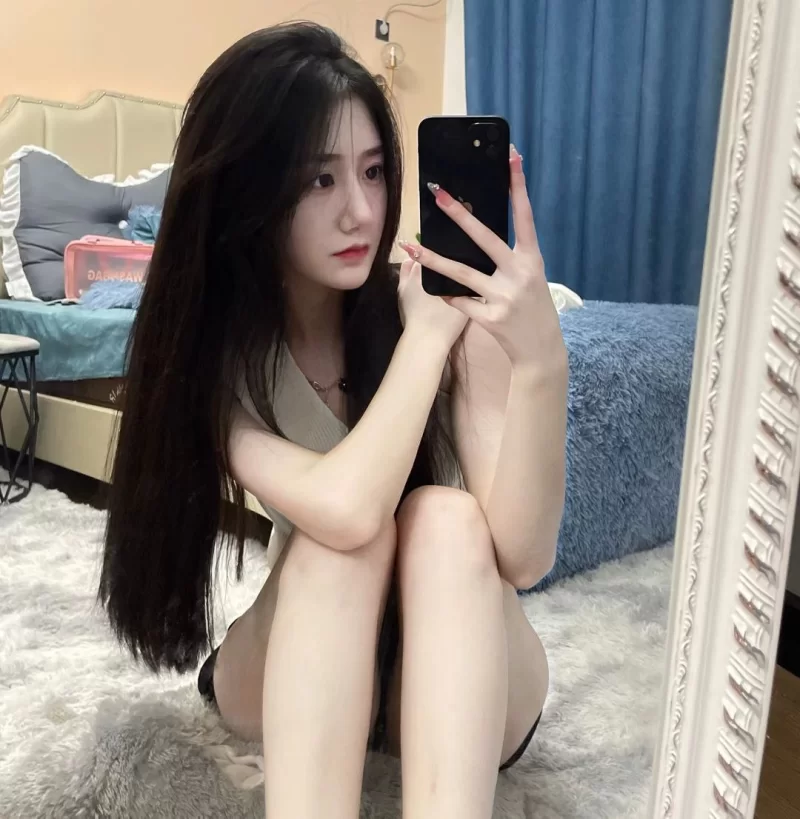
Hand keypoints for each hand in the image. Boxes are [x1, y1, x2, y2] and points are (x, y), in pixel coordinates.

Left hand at [399, 146, 565, 372]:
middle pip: (485, 239)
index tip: (511, 158)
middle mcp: (519, 274)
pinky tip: (436, 290)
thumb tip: (479, 234)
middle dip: (460, 215)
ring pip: (462, 273)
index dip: (518, 186)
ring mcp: (504, 297)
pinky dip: (448, 296)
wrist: (540, 349)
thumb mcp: (531, 277)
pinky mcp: (490, 318)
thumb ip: (511, 257)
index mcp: (532, 259)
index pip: (524, 216)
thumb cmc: (534, 308)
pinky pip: (460, 302)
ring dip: (434, 258)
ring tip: (412, 245)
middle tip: (440, 194)